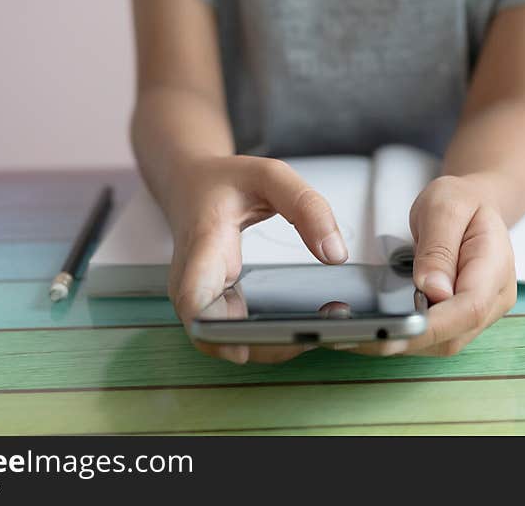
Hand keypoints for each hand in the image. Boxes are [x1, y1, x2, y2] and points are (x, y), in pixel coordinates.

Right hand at [165, 155, 347, 363]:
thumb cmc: (225, 181)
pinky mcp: (211, 302)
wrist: (189, 184)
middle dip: (256, 344)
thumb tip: (335, 254)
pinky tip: (298, 329)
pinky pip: (231, 329)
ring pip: (222, 337)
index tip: (241, 349)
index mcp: (203, 243)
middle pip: (210, 330)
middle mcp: (192, 277)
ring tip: (314, 334)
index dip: (212, 330)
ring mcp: (198, 293)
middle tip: (308, 339)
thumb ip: (307, 207)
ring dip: (264, 343)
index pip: (194, 297)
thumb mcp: (270, 175)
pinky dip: (261, 335)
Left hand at [351, 175, 516, 356]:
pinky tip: (378, 329)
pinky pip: (436, 337)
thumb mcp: (445, 208)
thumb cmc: (461, 202)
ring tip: (360, 334)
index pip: (469, 308)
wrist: (473, 205)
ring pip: (442, 343)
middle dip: (408, 339)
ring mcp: (482, 313)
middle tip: (358, 336)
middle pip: (454, 334)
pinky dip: (407, 336)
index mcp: (495, 266)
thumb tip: (432, 290)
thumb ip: (438, 248)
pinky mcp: (462, 319)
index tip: (393, 330)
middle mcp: (495, 297)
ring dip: (403, 342)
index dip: (432, 325)